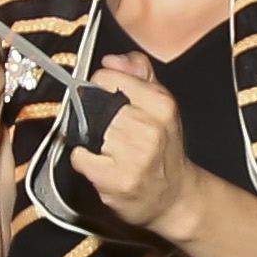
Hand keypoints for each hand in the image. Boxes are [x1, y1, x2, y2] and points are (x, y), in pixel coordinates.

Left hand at [76, 50, 191, 230]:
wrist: (175, 197)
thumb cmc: (164, 149)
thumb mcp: (161, 105)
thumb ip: (138, 74)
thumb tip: (112, 59)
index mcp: (161, 103)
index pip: (108, 79)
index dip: (100, 88)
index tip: (106, 100)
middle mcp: (150, 128)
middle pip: (96, 106)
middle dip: (97, 118)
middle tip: (111, 132)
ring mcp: (134, 156)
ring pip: (88, 131)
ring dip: (91, 141)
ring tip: (109, 151)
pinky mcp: (117, 180)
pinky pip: (80, 157)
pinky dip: (84, 161)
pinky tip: (101, 165)